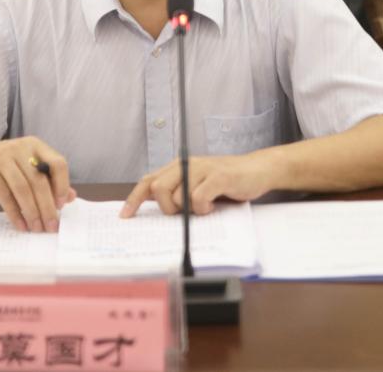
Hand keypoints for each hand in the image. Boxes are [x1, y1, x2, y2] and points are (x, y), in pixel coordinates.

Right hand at [0, 136, 75, 231]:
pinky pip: (5, 195)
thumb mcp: (26, 167)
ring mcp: (2, 157)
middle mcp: (21, 148)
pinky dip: (14, 213)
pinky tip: (20, 225)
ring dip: (32, 212)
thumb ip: (48, 179)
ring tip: (36, 228)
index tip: (62, 205)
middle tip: (51, 226)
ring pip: (23, 189)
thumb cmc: (3, 164)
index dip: (62, 185)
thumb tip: (71, 198)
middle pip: (40, 180)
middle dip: (47, 207)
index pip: (58, 163)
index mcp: (35, 145)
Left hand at [120, 153, 275, 217]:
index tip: (125, 216)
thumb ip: (176, 191)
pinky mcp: (218, 177)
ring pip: (178, 196)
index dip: (134, 199)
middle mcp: (186, 165)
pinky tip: (212, 206)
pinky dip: (203, 209)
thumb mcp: (196, 184)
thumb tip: (152, 205)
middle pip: (158, 189)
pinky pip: (198, 198)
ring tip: (203, 208)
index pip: (148, 181)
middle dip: (166, 208)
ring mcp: (202, 169)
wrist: (256, 170)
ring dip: (189, 210)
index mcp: (177, 167)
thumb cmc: (225, 181)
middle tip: (182, 213)